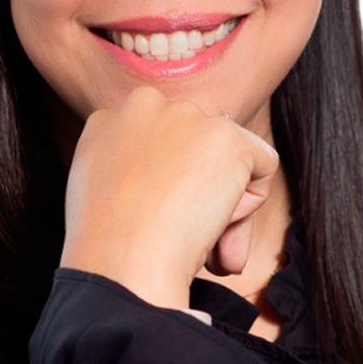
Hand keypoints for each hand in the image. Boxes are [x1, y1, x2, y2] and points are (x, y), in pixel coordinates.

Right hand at [59, 86, 279, 308]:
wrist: (121, 259)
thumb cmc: (107, 242)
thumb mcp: (99, 191)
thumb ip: (130, 166)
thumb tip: (177, 175)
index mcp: (110, 118)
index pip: (158, 142)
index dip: (164, 183)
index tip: (155, 217)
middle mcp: (147, 104)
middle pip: (195, 146)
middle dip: (198, 188)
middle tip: (185, 234)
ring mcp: (188, 116)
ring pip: (227, 157)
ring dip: (221, 199)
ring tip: (199, 237)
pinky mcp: (226, 136)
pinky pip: (263, 165)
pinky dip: (250, 203)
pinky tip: (215, 222)